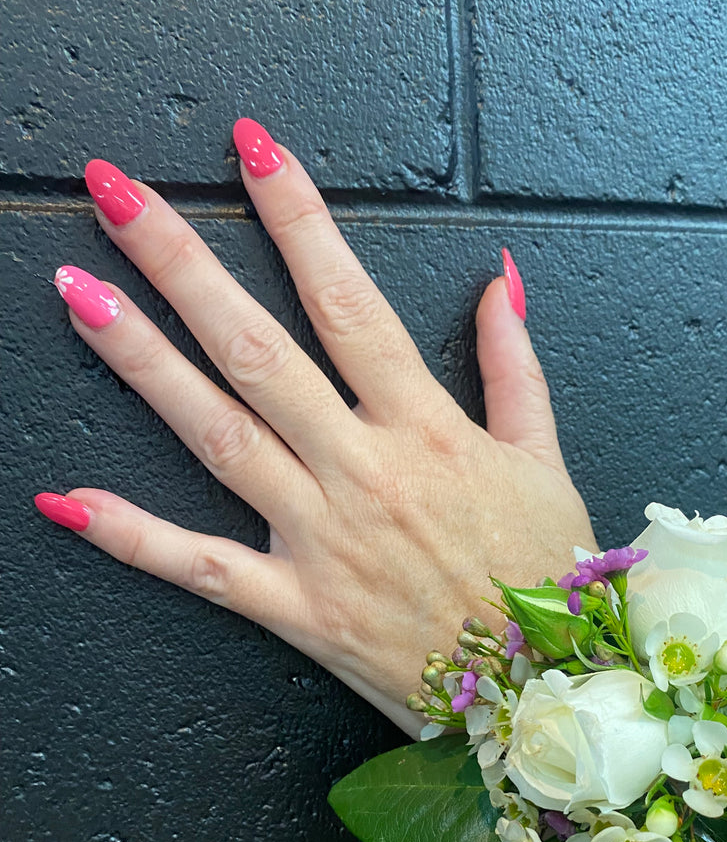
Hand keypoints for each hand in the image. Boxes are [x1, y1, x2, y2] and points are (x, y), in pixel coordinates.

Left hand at [38, 119, 595, 732]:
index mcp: (428, 430)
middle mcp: (364, 473)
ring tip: (77, 294)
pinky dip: (134, 538)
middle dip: (184, 264)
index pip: (350, 303)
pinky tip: (66, 498)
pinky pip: (204, 570)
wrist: (543, 692)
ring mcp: (322, 541)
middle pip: (260, 351)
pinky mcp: (298, 610)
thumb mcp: (546, 460)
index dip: (298, 219)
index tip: (253, 149)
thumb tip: (499, 280)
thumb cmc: (546, 576)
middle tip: (116, 193)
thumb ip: (515, 366)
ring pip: (219, 438)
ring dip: (144, 365)